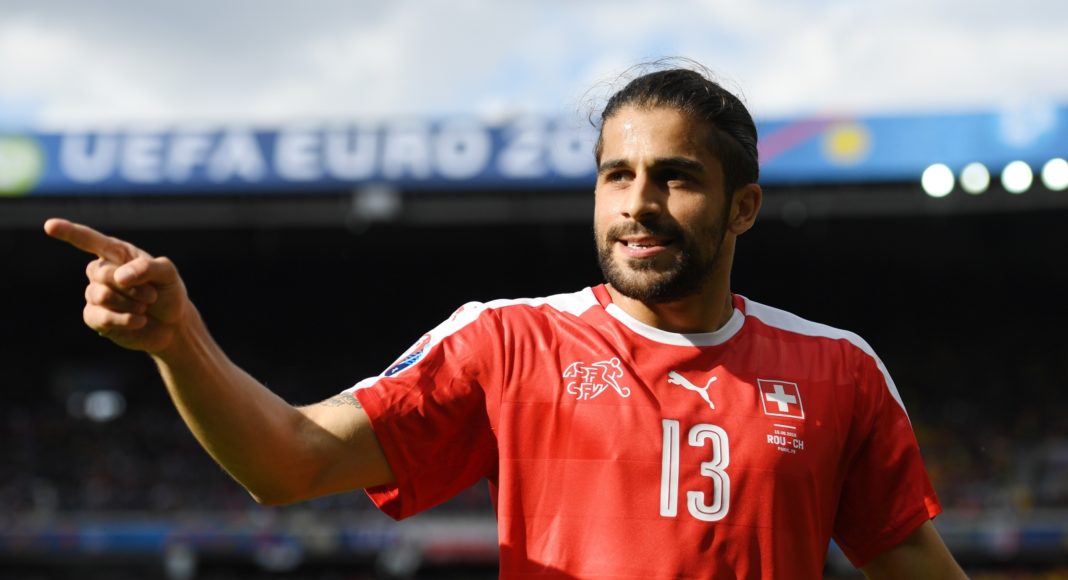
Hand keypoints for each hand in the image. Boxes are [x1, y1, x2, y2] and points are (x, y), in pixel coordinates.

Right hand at [44, 218, 189, 354]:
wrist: (172, 324)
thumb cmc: (168, 292)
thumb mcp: (167, 274)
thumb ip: (147, 268)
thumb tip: (118, 277)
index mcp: (116, 254)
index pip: (89, 240)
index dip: (69, 232)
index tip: (50, 226)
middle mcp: (101, 271)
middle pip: (101, 273)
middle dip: (132, 286)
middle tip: (151, 294)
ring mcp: (95, 295)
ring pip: (102, 295)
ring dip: (131, 303)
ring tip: (145, 306)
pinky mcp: (95, 317)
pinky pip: (101, 317)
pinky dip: (126, 320)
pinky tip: (140, 320)